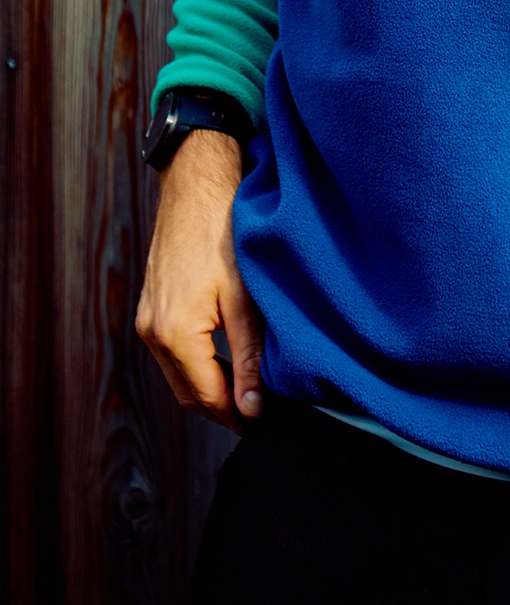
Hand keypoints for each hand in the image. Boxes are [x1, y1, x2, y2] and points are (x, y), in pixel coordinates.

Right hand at [136, 128, 262, 433]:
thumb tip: (252, 407)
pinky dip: (197, 363)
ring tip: (248, 390)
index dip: (238, 415)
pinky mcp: (151, 306)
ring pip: (179, 374)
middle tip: (259, 412)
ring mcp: (147, 319)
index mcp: (175, 334)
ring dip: (210, 386)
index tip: (266, 422)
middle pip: (189, 392)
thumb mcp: (244, 297)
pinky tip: (226, 358)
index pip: (207, 397)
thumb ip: (248, 356)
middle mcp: (153, 332)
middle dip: (223, 407)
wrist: (194, 184)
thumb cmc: (222, 232)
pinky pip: (172, 352)